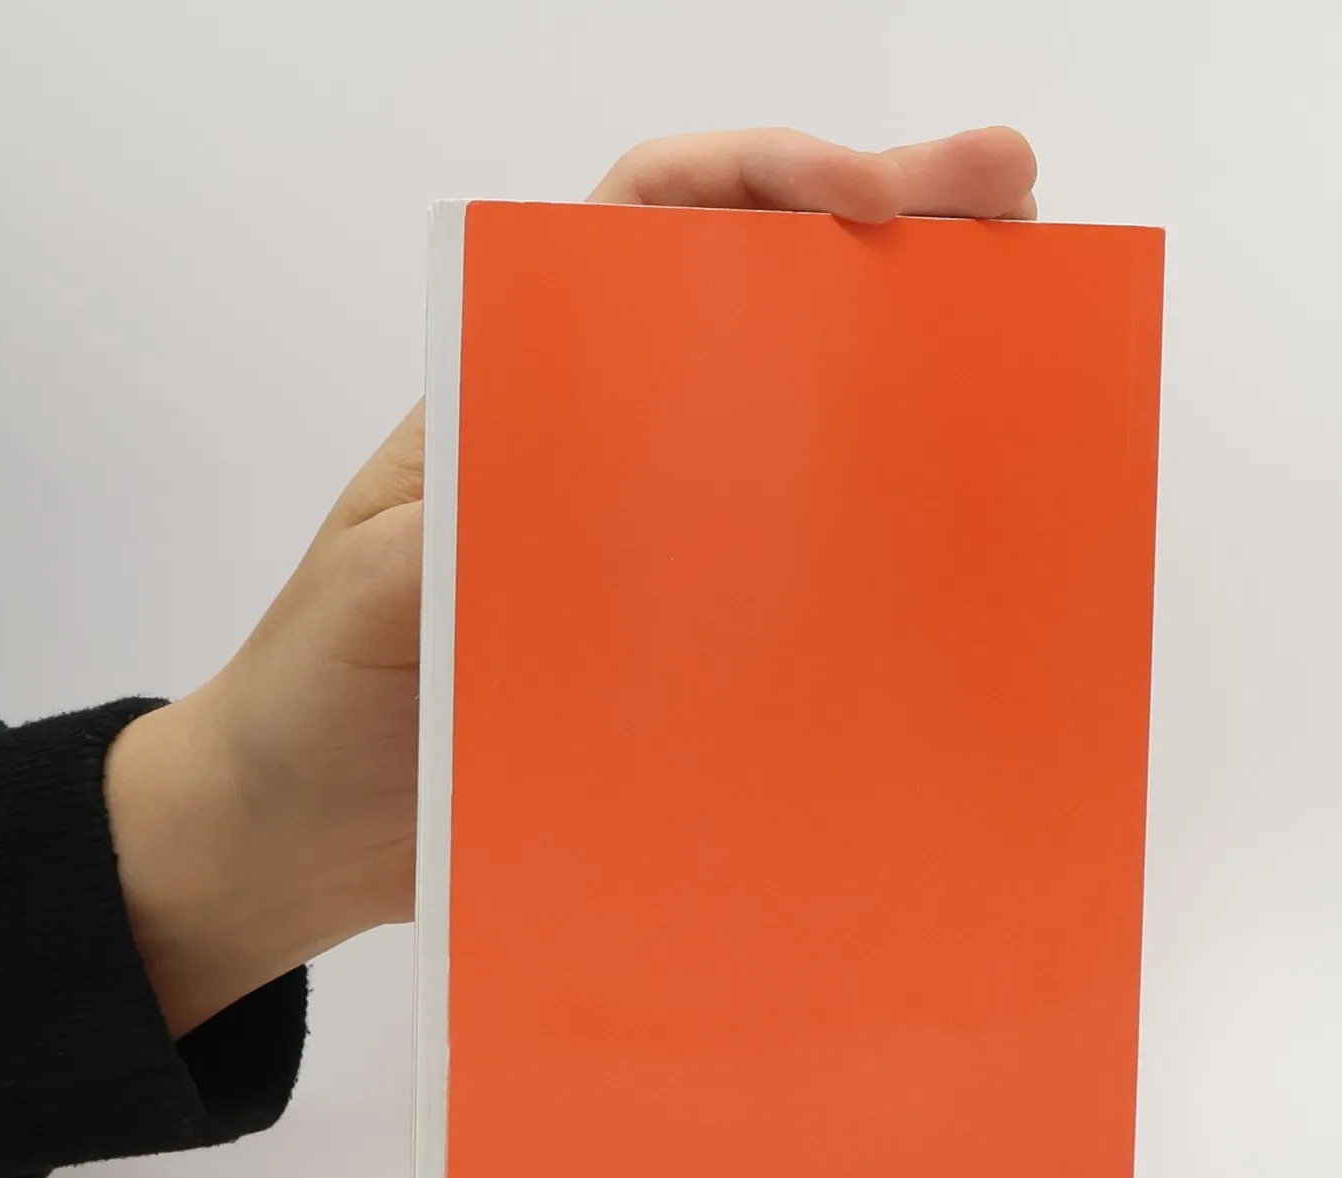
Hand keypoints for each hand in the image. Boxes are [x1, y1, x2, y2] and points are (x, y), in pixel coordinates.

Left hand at [105, 127, 1038, 1035]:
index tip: (864, 188)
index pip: (648, 223)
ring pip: (795, 428)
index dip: (761, 177)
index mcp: (518, 389)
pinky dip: (871, 546)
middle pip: (756, 298)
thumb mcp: (369, 599)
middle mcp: (603, 445)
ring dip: (905, 378)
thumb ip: (452, 542)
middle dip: (886, 229)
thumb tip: (564, 501)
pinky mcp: (681, 644)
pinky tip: (953, 544)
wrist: (310, 837)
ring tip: (1031, 344)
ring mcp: (654, 545)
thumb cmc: (316, 697)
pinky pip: (792, 577)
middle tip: (1011, 199)